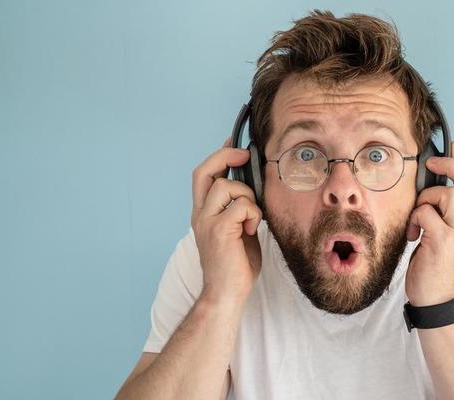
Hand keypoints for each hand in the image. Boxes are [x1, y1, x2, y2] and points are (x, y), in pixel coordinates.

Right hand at [191, 137, 262, 303]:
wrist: (226, 294)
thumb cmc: (235, 266)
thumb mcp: (237, 230)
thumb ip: (239, 209)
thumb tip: (253, 188)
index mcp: (204, 213)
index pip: (204, 175)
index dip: (219, 155)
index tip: (233, 142)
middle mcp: (200, 214)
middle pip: (204, 171)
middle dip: (225, 155)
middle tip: (245, 154)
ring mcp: (206, 221)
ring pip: (227, 185)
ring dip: (247, 196)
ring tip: (252, 218)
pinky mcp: (218, 230)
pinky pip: (241, 205)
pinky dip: (252, 213)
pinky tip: (251, 229)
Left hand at [405, 140, 453, 305]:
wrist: (436, 300)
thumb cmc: (435, 269)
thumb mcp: (444, 238)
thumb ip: (443, 217)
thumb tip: (431, 195)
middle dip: (450, 165)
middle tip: (432, 162)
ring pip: (446, 194)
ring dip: (425, 201)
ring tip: (417, 221)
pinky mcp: (443, 241)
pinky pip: (425, 213)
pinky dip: (414, 219)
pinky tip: (412, 235)